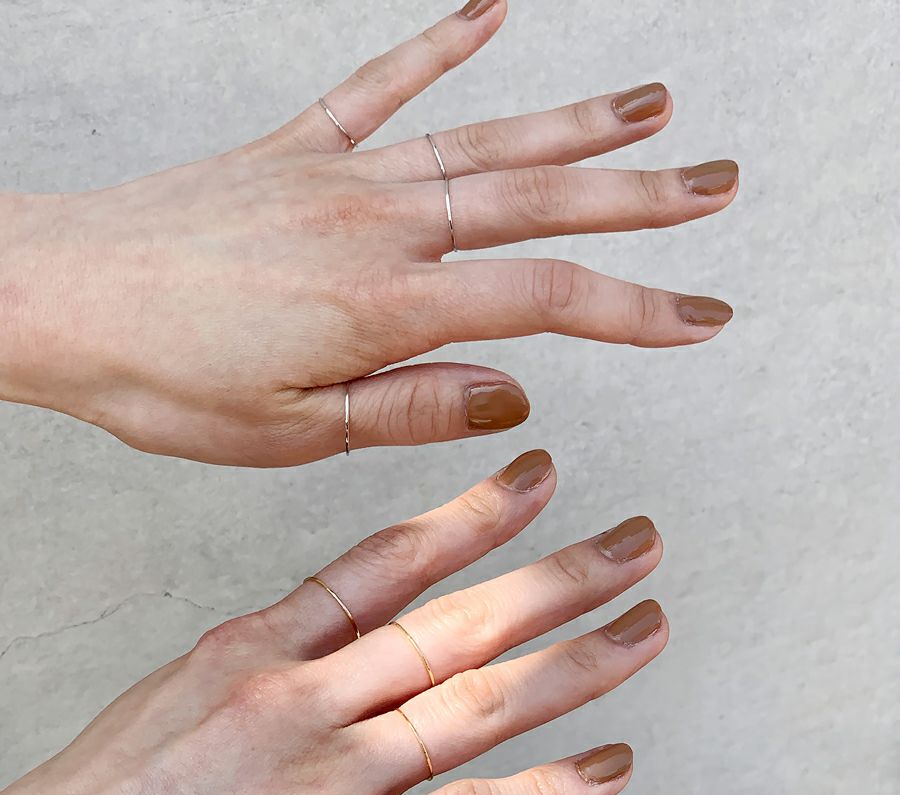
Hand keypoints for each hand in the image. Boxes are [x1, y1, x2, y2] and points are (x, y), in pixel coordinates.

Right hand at [0, 450, 667, 794]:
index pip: (389, 557)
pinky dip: (547, 793)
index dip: (475, 512)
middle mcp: (304, 699)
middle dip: (560, 575)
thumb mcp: (187, 686)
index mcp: (261, 644)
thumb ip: (281, 651)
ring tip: (646, 625)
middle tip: (637, 540)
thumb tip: (349, 625)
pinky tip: (607, 764)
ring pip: (478, 704)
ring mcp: (325, 783)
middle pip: (457, 622)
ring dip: (577, 660)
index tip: (539, 472)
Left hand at [1, 0, 736, 466]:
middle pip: (537, 201)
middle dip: (641, 198)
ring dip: (577, 124)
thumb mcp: (293, 431)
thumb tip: (510, 395)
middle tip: (717, 188)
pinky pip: (379, 83)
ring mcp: (338, 175)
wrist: (56, 300)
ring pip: (483, 139)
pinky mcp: (295, 149)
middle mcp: (377, 224)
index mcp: (384, 305)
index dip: (634, 307)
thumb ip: (413, 407)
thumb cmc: (162, 377)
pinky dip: (440, 45)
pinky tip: (494, 11)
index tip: (701, 314)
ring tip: (653, 108)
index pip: (542, 298)